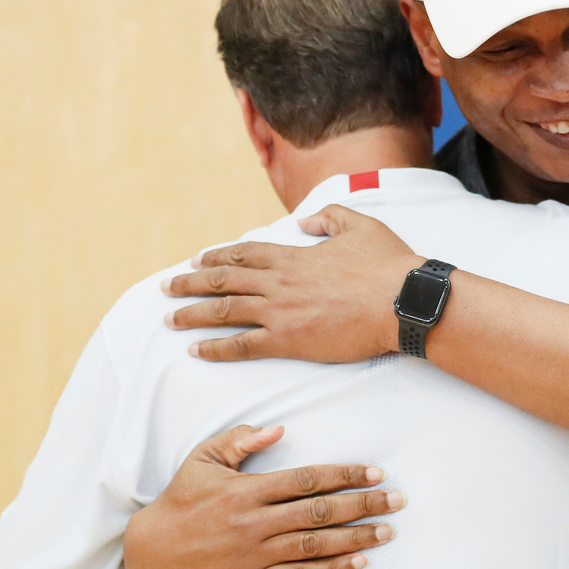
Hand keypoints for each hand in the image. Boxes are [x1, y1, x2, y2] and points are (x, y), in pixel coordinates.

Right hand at [123, 424, 404, 568]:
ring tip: (387, 531)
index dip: (345, 475)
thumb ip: (241, 440)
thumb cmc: (182, 499)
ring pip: (316, 545)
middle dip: (363, 504)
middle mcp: (256, 522)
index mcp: (248, 490)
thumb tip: (279, 428)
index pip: (308, 479)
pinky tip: (357, 562)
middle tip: (397, 500)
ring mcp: (256, 555)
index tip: (375, 472)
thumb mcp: (203, 458)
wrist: (153, 553)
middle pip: (320, 511)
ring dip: (356, 537)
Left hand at [162, 205, 422, 361]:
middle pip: (224, 279)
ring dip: (194, 314)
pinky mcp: (290, 340)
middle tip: (167, 288)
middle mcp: (279, 282)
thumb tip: (306, 220)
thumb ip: (330, 217)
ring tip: (170, 318)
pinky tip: (197, 350)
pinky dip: (216, 347)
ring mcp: (281, 312)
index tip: (197, 261)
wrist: (401, 301)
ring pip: (225, 310)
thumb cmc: (387, 265)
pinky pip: (242, 346)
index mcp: (294, 255)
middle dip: (191, 284)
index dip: (217, 257)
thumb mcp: (360, 226)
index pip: (245, 253)